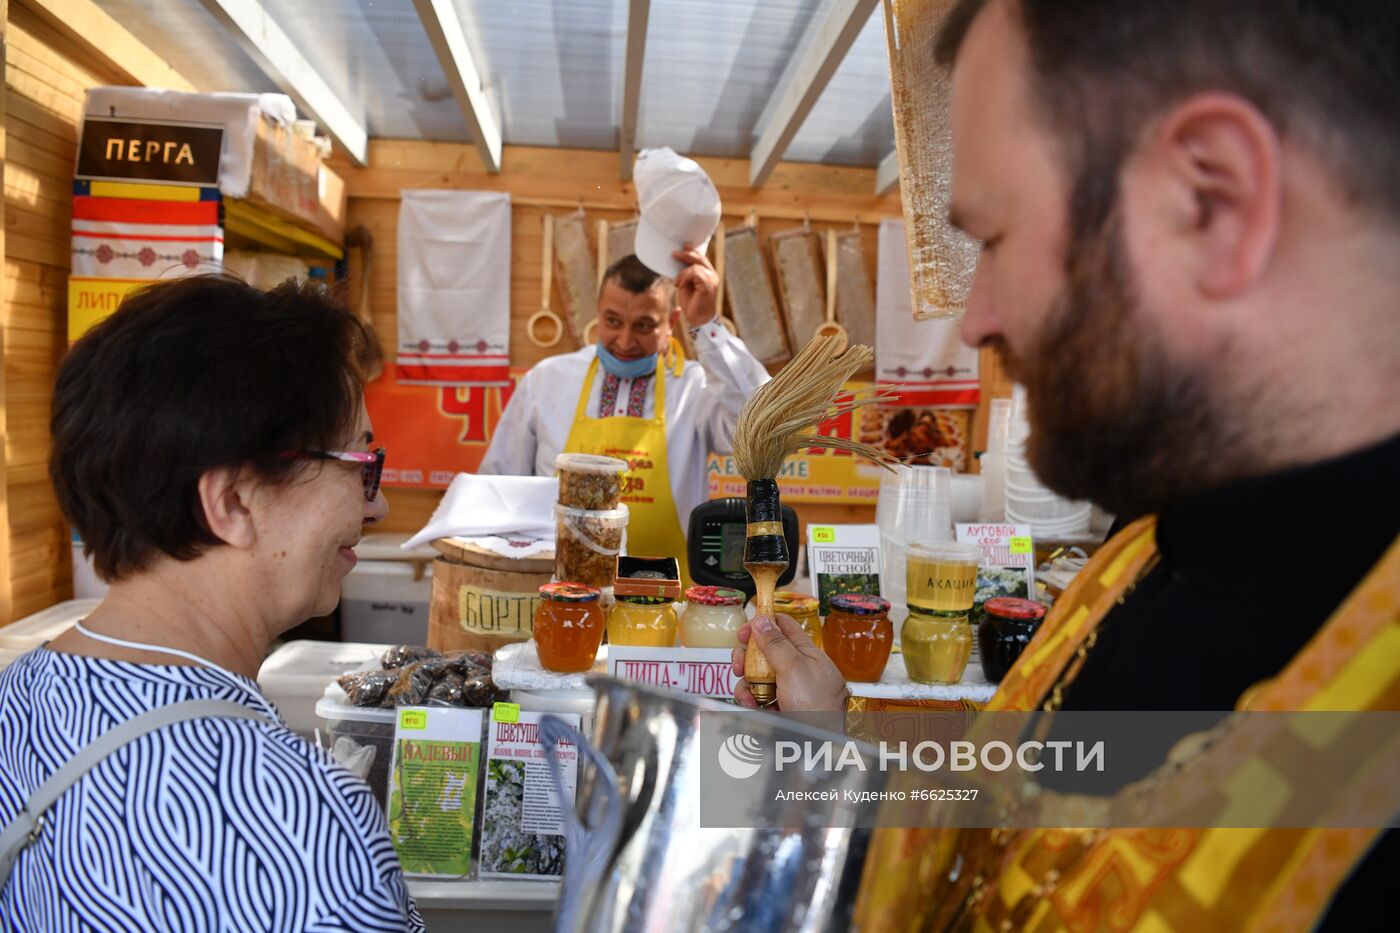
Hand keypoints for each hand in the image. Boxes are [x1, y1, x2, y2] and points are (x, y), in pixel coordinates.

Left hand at [672, 247, 719, 327]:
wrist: (698, 319)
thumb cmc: (692, 304)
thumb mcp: (687, 285)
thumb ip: (687, 275)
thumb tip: (680, 263)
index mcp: (710, 275)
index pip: (702, 259)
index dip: (693, 251)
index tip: (684, 246)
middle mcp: (713, 276)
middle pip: (700, 259)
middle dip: (686, 255)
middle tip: (674, 254)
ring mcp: (712, 280)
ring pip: (694, 266)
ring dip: (682, 274)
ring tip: (677, 283)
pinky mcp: (708, 284)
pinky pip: (694, 273)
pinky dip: (684, 277)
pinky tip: (680, 285)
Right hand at [731, 613, 848, 710]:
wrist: (820, 742)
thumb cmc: (817, 705)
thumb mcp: (795, 668)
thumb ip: (776, 643)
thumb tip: (762, 620)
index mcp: (805, 652)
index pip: (783, 625)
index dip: (763, 623)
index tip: (745, 632)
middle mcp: (795, 667)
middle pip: (764, 650)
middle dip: (747, 656)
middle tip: (740, 665)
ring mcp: (786, 686)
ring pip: (757, 674)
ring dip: (746, 681)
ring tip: (748, 692)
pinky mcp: (777, 703)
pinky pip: (757, 694)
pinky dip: (750, 698)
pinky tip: (752, 704)